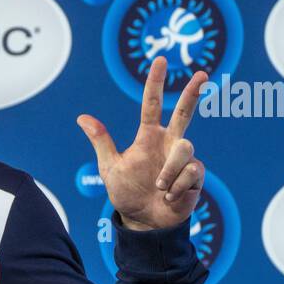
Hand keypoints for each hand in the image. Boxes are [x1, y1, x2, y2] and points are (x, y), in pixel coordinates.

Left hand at [76, 55, 206, 230]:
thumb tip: (82, 117)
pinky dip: (176, 187)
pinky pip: (190, 172)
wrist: (143, 221)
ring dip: (168, 171)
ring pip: (185, 149)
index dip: (155, 83)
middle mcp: (168, 143)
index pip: (152, 104)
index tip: (159, 61)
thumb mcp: (110, 168)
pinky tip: (169, 196)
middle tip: (201, 73)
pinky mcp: (196, 175)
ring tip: (158, 187)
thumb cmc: (127, 192)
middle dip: (192, 93)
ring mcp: (183, 158)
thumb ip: (102, 141)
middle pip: (184, 112)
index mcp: (148, 137)